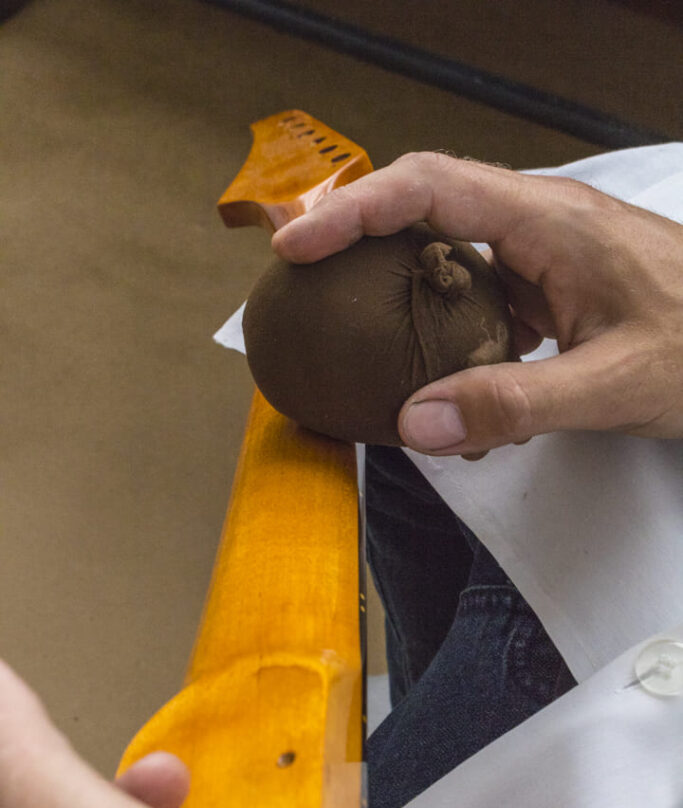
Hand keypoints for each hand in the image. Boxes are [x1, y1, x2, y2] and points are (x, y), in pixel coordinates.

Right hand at [273, 152, 682, 456]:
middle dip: (360, 234)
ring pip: (452, 248)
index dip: (355, 211)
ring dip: (401, 281)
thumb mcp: (613, 386)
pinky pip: (481, 288)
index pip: (430, 187)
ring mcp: (546, 253)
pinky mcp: (552, 285)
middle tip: (303, 275)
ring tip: (355, 321)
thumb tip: (415, 423)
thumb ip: (514, 403)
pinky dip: (446, 320)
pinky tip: (440, 367)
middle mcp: (541, 223)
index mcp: (550, 222)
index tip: (298, 247)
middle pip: (428, 204)